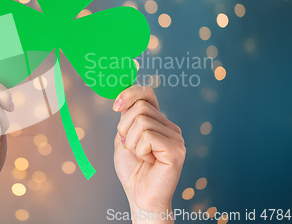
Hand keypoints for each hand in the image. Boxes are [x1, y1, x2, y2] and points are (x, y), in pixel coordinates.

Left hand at [113, 85, 184, 222]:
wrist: (140, 197)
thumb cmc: (132, 170)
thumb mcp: (124, 137)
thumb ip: (126, 117)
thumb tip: (123, 95)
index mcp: (159, 122)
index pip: (147, 93)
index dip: (129, 93)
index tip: (115, 106)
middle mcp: (170, 127)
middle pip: (140, 107)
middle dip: (125, 127)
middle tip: (130, 147)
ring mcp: (176, 138)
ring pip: (141, 121)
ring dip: (131, 142)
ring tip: (140, 157)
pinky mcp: (176, 150)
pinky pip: (147, 136)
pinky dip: (140, 150)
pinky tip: (148, 162)